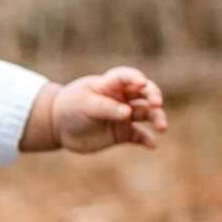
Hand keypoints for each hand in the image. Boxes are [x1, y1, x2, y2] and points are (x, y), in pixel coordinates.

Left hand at [51, 67, 167, 154]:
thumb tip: (128, 113)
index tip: (142, 84)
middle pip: (145, 94)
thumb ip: (106, 108)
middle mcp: (122, 98)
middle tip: (157, 104)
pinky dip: (147, 140)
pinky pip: (139, 136)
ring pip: (146, 114)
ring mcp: (124, 115)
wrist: (58, 126)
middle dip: (154, 97)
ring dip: (157, 118)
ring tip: (162, 127)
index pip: (128, 77)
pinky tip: (152, 145)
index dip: (136, 78)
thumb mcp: (85, 104)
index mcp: (110, 84)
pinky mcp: (122, 133)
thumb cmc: (71, 107)